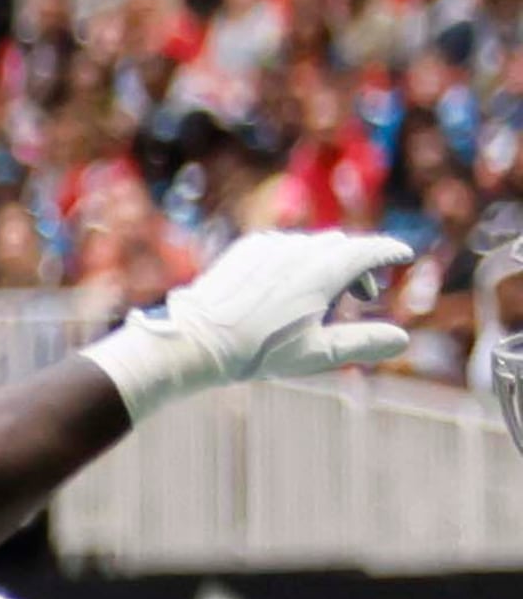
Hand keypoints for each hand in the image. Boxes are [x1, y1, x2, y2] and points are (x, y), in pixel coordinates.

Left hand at [83, 229, 411, 418]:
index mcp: (324, 270)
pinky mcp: (248, 248)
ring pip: (313, 245)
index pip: (371, 250)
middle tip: (362, 293)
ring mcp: (272, 245)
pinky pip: (284, 245)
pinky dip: (297, 259)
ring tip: (323, 297)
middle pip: (344, 246)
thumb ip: (361, 343)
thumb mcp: (315, 354)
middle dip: (359, 265)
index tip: (402, 254)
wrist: (195, 340)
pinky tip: (288, 286)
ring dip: (327, 263)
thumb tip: (400, 339)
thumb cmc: (256, 351)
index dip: (390, 252)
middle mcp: (301, 249)